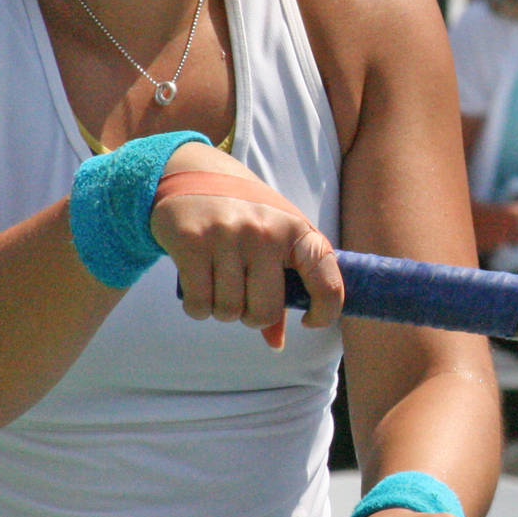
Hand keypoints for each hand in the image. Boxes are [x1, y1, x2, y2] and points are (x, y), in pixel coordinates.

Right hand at [149, 143, 342, 344]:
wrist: (189, 172)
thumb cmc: (243, 213)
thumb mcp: (273, 238)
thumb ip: (282, 286)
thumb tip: (276, 343)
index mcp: (297, 230)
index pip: (327, 282)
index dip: (325, 313)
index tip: (310, 322)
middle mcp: (266, 231)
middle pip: (266, 310)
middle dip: (252, 316)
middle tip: (244, 298)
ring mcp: (228, 235)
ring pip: (229, 311)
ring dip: (222, 310)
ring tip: (218, 283)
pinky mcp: (192, 242)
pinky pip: (200, 305)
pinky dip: (198, 308)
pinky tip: (198, 286)